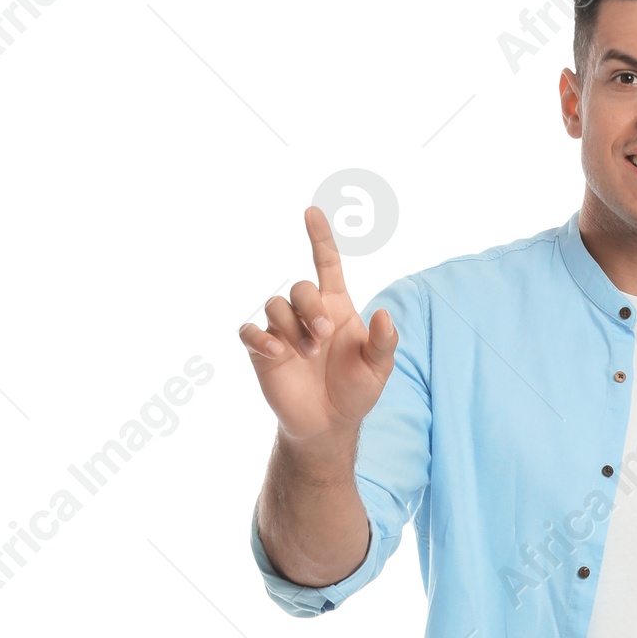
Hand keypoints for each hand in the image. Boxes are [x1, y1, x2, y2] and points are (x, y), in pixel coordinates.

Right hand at [239, 207, 396, 446]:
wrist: (329, 424)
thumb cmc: (355, 391)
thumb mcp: (378, 369)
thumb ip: (384, 342)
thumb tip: (386, 315)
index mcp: (336, 308)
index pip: (326, 264)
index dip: (319, 238)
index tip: (311, 212)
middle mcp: (307, 314)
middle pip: (299, 287)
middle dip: (310, 307)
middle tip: (323, 336)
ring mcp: (283, 331)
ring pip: (275, 306)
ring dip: (293, 326)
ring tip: (308, 353)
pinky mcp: (263, 351)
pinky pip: (250, 331)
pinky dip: (261, 337)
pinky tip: (279, 352)